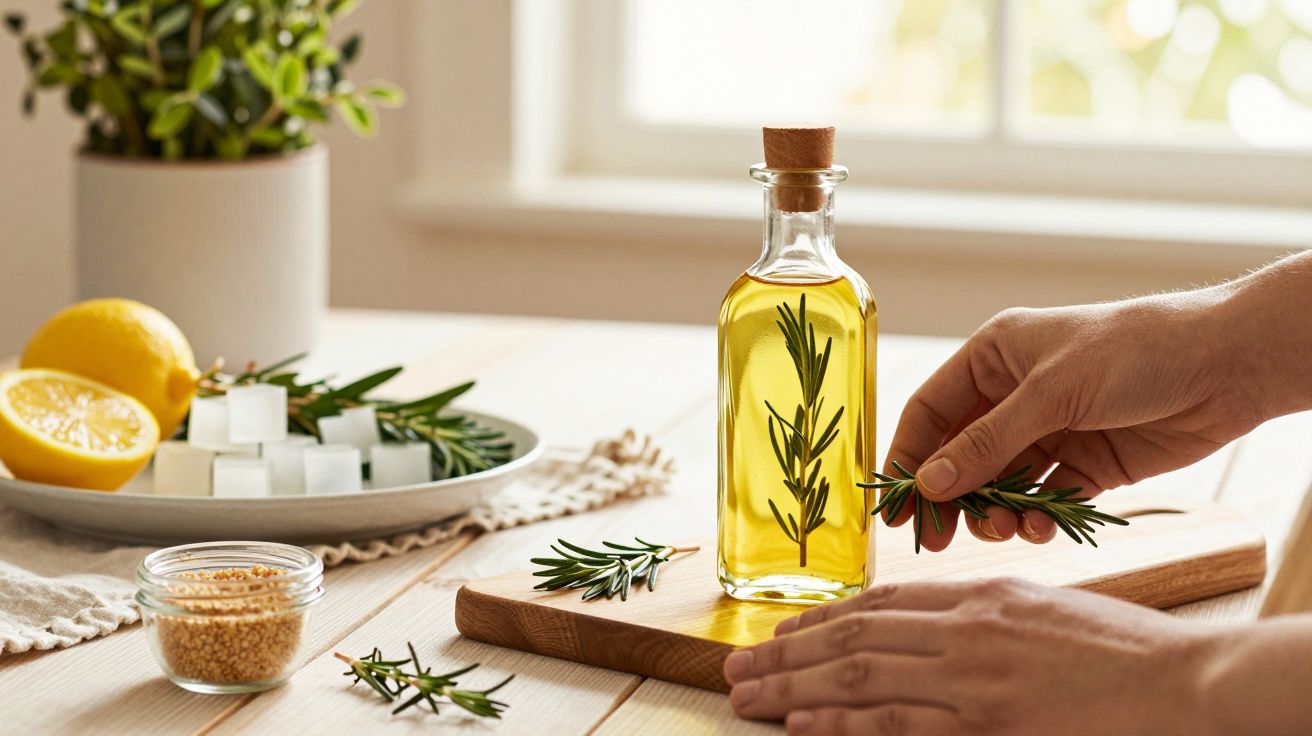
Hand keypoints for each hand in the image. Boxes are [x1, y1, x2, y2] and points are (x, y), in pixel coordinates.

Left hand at [724, 579, 1217, 734]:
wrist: (1183, 683)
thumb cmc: (1122, 647)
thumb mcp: (1044, 606)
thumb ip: (981, 612)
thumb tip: (932, 622)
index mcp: (978, 596)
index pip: (879, 605)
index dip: (821, 619)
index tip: (781, 631)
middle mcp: (964, 632)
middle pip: (853, 640)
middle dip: (786, 654)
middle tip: (736, 665)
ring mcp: (971, 682)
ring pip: (859, 679)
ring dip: (793, 688)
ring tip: (745, 696)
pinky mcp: (986, 727)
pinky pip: (898, 725)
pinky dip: (842, 725)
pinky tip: (801, 726)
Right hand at [884, 290, 1267, 550]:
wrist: (1225, 366)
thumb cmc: (1133, 351)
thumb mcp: (1051, 393)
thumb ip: (987, 442)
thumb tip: (930, 485)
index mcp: (992, 357)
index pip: (930, 413)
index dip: (908, 459)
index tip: (895, 506)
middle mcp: (1013, 395)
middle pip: (960, 456)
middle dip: (952, 498)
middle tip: (941, 538)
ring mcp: (1049, 431)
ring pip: (999, 485)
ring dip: (996, 512)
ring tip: (1008, 529)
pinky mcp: (1085, 465)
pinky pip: (1044, 500)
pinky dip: (1038, 518)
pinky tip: (1044, 527)